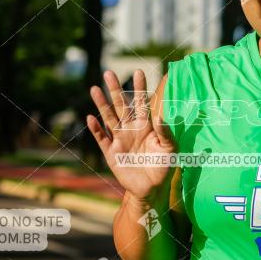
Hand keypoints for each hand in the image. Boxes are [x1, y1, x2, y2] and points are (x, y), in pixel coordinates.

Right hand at [86, 70, 175, 202]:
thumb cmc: (163, 166)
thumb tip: (159, 116)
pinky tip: (90, 118)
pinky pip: (102, 138)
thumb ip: (166, 132)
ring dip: (102, 104)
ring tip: (94, 89)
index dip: (140, 88)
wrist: (151, 188)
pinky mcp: (111, 152)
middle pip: (121, 105)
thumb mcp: (170, 149)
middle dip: (115, 90)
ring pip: (109, 118)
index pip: (142, 103)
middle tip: (109, 72)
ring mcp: (119, 139)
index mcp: (146, 126)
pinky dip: (96, 129)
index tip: (139, 71)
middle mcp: (131, 129)